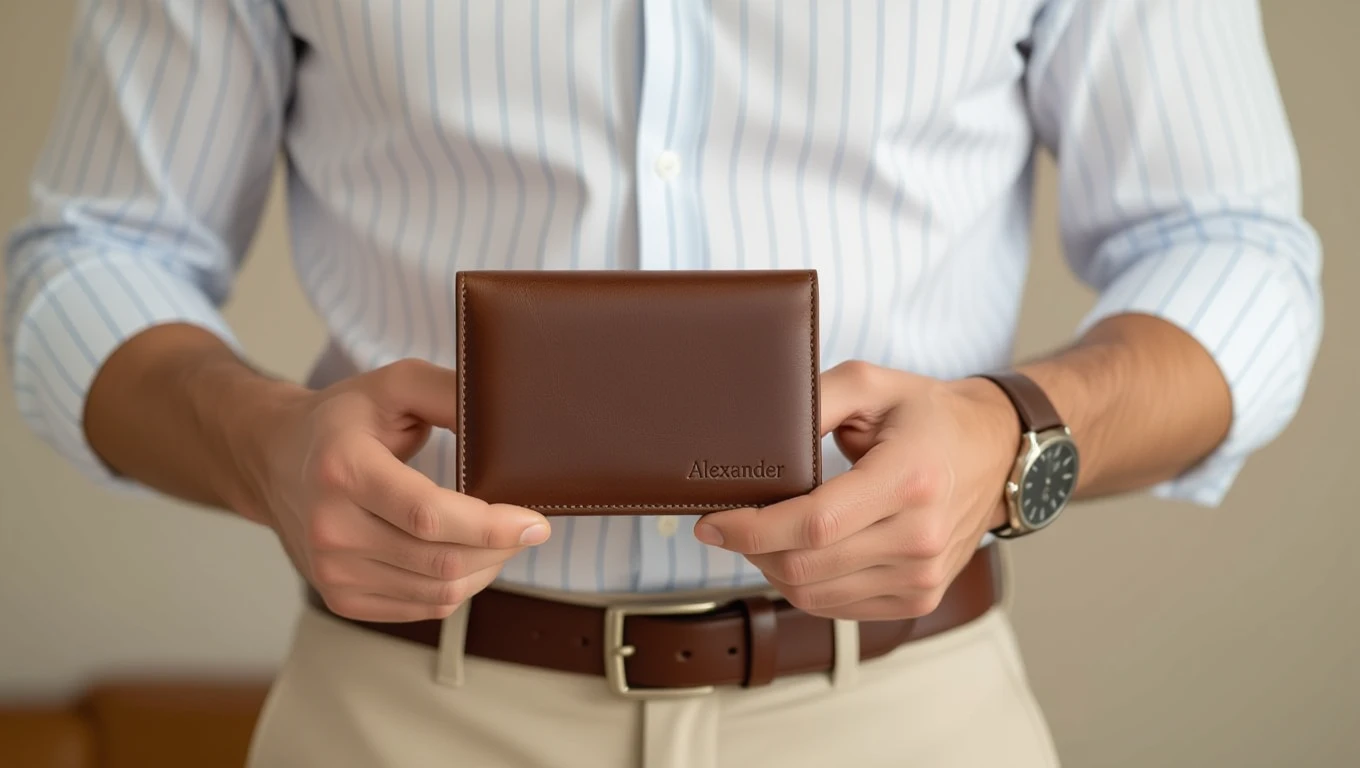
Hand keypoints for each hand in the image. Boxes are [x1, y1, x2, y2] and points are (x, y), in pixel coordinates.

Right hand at [232, 359, 550, 622]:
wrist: (274, 459)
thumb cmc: (344, 420)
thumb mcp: (394, 385)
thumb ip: (450, 393)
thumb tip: (506, 417)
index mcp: (345, 470)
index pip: (428, 515)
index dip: (491, 526)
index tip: (536, 522)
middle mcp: (331, 527)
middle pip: (441, 560)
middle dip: (501, 549)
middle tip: (528, 528)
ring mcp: (331, 570)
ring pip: (438, 591)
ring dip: (486, 569)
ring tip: (500, 540)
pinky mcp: (340, 597)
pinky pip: (422, 607)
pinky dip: (458, 587)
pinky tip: (467, 557)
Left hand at [694, 361, 1018, 620]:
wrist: (997, 452)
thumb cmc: (928, 415)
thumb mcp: (872, 384)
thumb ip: (815, 400)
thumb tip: (759, 434)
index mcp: (909, 480)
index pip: (813, 524)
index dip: (751, 529)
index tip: (711, 521)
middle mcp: (921, 537)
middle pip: (805, 566)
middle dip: (751, 549)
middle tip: (730, 523)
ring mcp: (923, 576)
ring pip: (814, 595)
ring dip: (773, 569)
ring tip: (765, 535)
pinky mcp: (919, 598)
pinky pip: (837, 608)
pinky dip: (805, 585)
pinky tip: (800, 554)